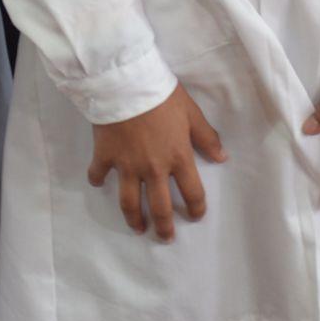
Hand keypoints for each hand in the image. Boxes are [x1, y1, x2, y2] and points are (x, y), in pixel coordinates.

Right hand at [87, 84, 225, 241]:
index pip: (192, 192)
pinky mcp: (105, 157)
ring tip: (138, 228)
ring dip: (134, 219)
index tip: (195, 216)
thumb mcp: (191, 112)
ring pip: (129, 203)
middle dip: (164, 227)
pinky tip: (98, 184)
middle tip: (165, 237)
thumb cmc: (162, 95)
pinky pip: (98, 175)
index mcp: (178, 157)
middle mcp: (153, 169)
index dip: (196, 208)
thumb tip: (222, 158)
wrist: (125, 83)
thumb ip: (207, 137)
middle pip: (160, 207)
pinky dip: (97, 181)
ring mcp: (127, 166)